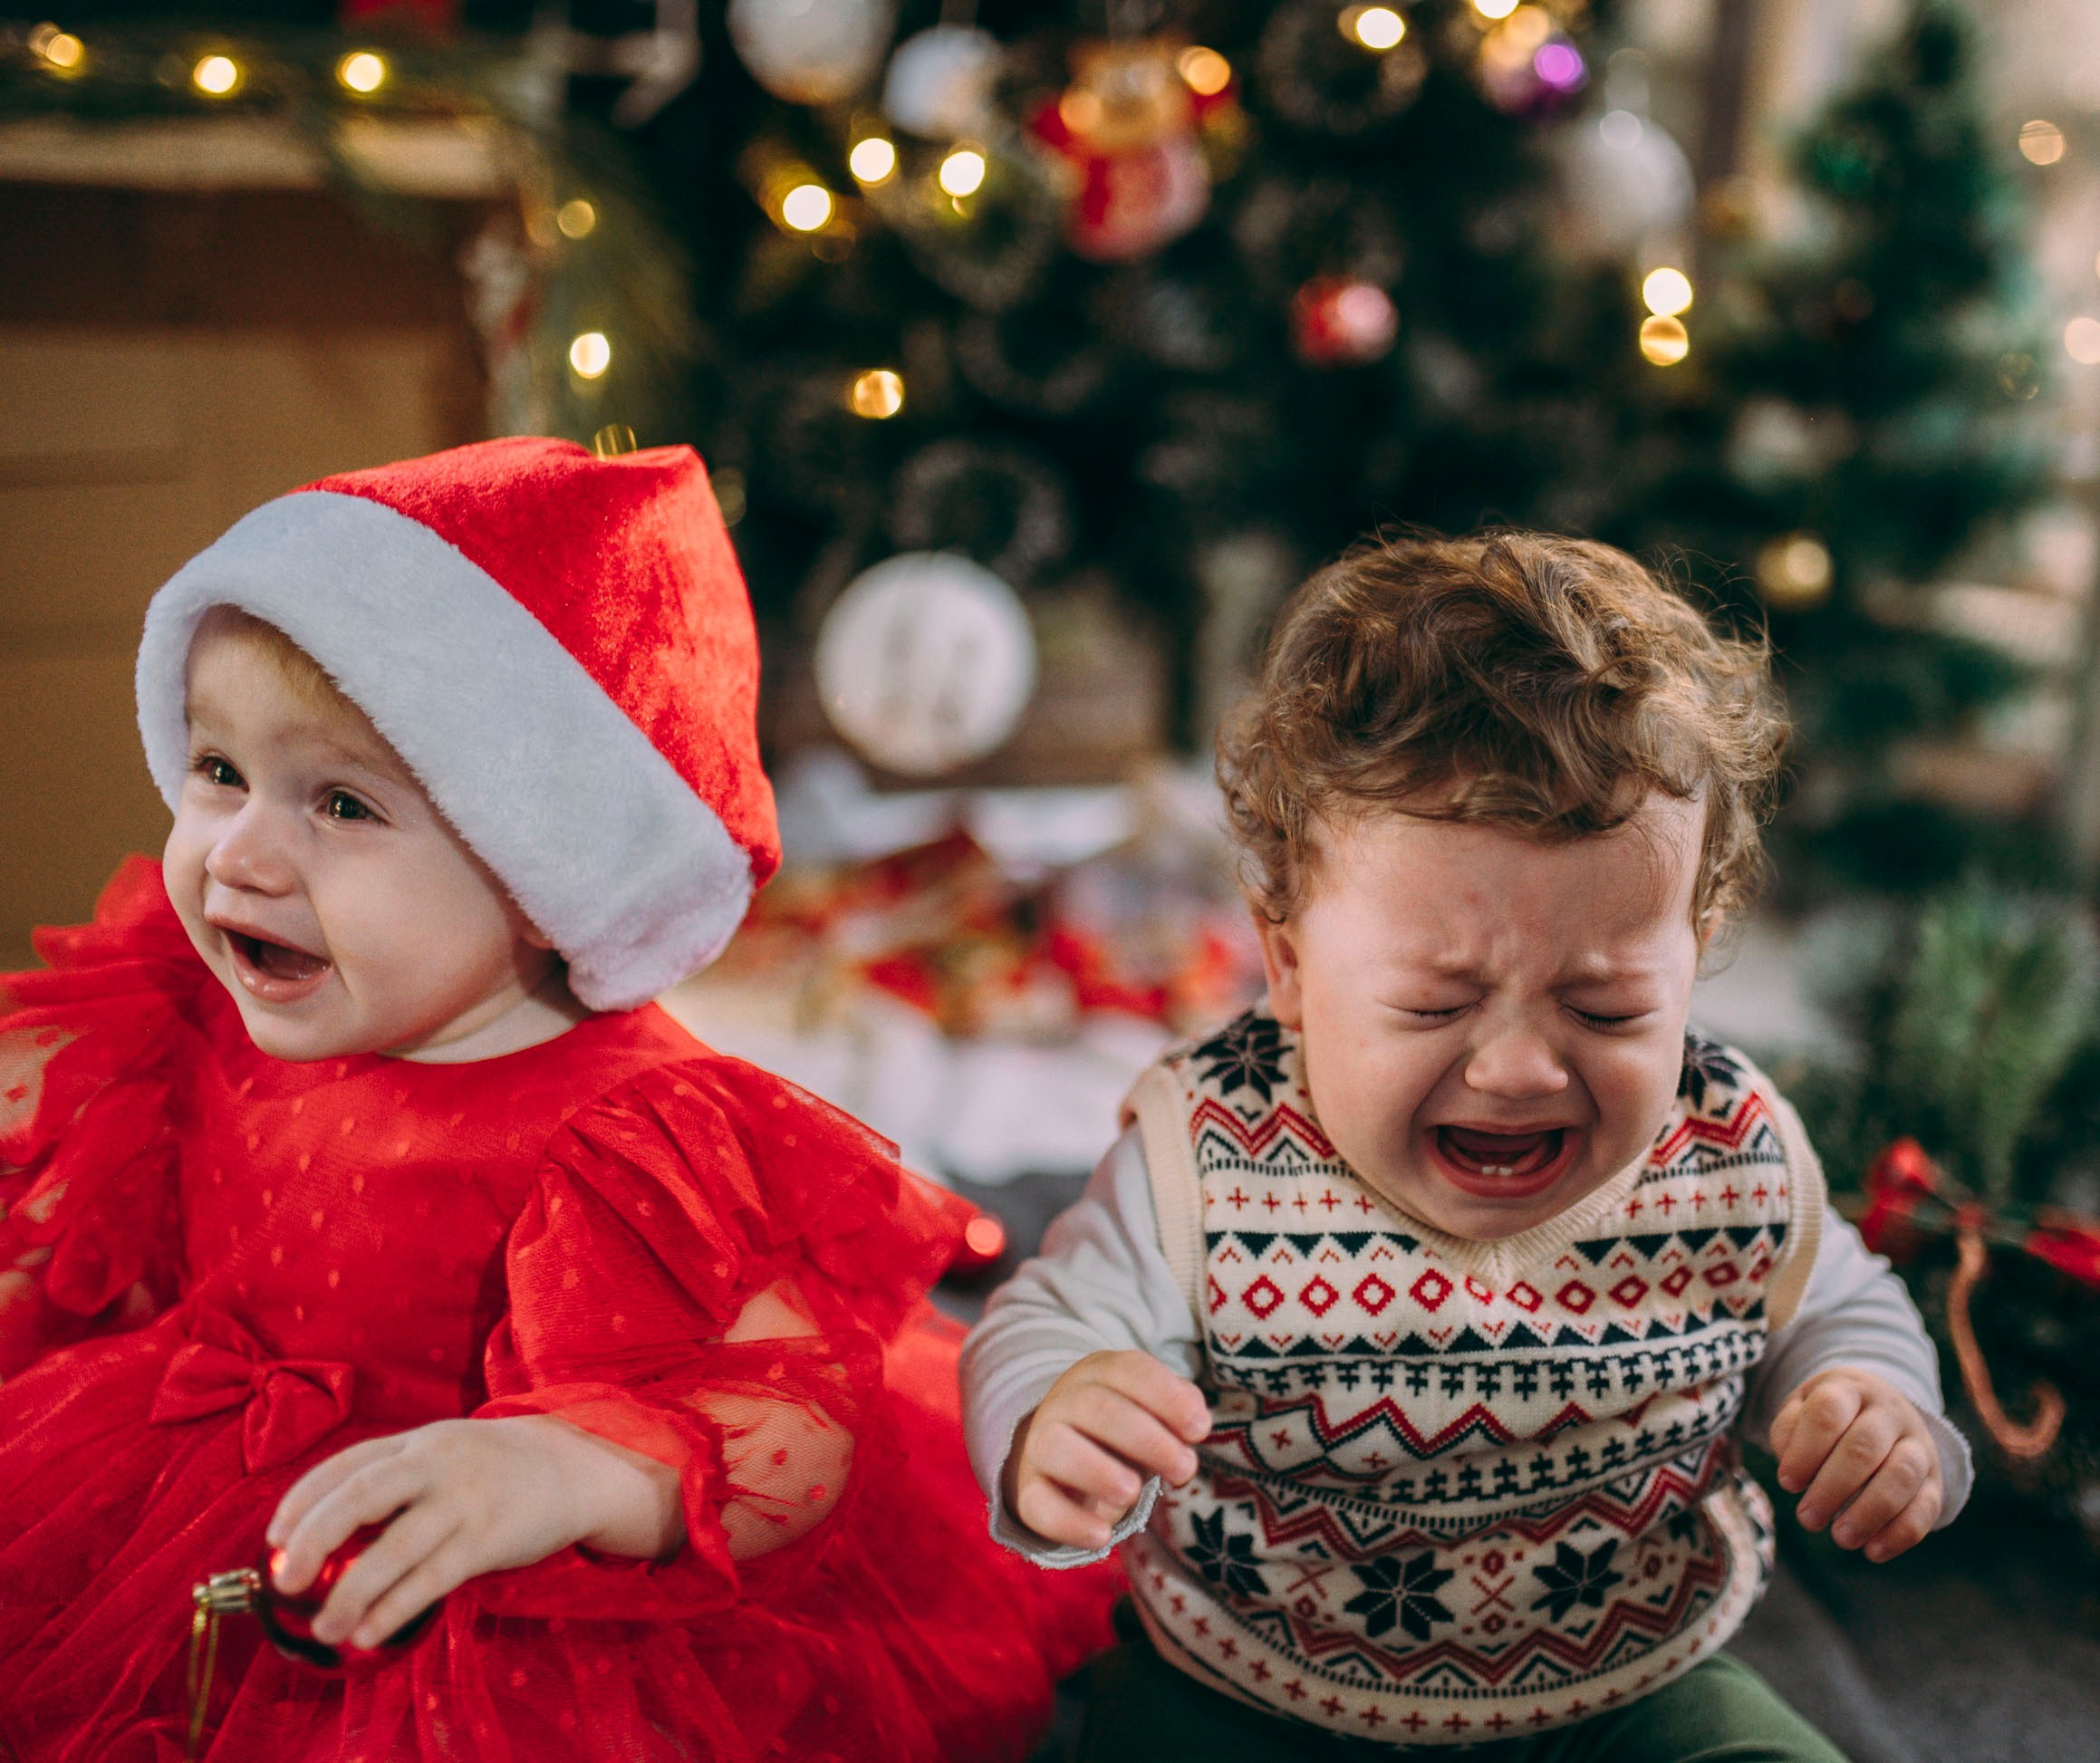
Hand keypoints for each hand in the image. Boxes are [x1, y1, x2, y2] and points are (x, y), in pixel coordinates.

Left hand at [266, 1415, 680, 1649]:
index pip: (346, 1464)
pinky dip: (395, 1608)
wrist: (573, 1466)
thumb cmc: (492, 1469)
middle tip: (284, 1580)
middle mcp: (436, 1464)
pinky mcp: (489, 1538)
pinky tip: (371, 1631)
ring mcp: (464, 1500)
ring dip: (351, 1594)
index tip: (273, 1537)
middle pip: (361, 1496)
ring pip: (394, 1549)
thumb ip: (395, 1479)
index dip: (302, 1499)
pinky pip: (432, 1578)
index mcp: (418, 1441)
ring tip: (325, 1628)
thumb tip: (327, 1533)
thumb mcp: (443, 1453)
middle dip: (313, 1538)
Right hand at [1002, 1351, 1209, 1552]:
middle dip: (1147, 1438)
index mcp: (1100, 1374)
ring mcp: (1040, 1444)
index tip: (1200, 1429)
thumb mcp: (1151, 1414)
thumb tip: (1196, 1423)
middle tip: (1184, 1468)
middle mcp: (1065, 1402)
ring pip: (1055, 1446)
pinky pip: (1038, 1504)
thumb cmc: (1122, 1433)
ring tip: (1133, 1492)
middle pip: (1097, 1407)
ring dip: (1097, 1470)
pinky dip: (1069, 1522)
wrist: (1062, 1460)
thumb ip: (1177, 1414)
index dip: (1167, 1396)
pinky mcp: (1029, 1490)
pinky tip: (1103, 1535)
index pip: (1129, 1370)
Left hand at [1770, 1368, 1942, 1561]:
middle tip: (1807, 1519)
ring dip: (1870, 1512)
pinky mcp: (1935, 1479)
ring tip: (1841, 1539)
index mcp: (1849, 1390)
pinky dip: (1901, 1533)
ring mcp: (1918, 1444)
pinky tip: (1872, 1552)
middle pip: (1864, 1447)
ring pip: (1902, 1474)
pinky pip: (1927, 1506)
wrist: (1879, 1410)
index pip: (1828, 1413)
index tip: (1786, 1483)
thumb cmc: (1829, 1418)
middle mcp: (1889, 1413)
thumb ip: (1789, 1432)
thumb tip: (1791, 1471)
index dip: (1805, 1450)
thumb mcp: (1801, 1410)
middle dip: (1832, 1488)